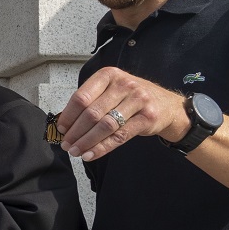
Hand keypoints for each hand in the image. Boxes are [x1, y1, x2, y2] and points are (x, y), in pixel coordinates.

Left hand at [54, 67, 188, 160]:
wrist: (167, 105)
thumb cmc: (132, 98)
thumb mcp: (111, 90)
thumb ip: (91, 101)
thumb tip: (65, 123)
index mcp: (109, 75)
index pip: (81, 97)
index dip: (68, 115)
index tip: (61, 129)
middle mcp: (124, 84)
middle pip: (92, 113)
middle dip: (75, 132)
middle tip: (66, 144)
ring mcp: (138, 100)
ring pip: (105, 126)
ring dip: (86, 142)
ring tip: (76, 151)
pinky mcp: (147, 117)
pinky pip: (119, 136)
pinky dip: (102, 148)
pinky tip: (90, 154)